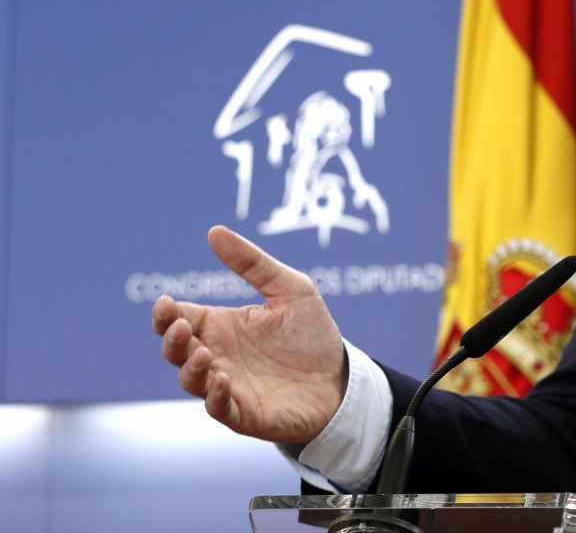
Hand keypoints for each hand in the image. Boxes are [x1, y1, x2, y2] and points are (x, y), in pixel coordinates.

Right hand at [152, 226, 345, 444]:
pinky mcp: (245, 413)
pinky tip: (221, 381)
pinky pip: (219, 409)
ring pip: (191, 380)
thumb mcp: (290, 288)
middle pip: (176, 350)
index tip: (166, 302)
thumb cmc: (311, 334)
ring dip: (190, 368)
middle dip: (172, 339)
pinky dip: (214, 397)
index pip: (180, 318)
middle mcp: (218, 356)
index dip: (166, 313)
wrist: (340, 378)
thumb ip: (253, 263)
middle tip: (182, 326)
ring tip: (204, 352)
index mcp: (222, 326)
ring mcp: (228, 385)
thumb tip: (214, 231)